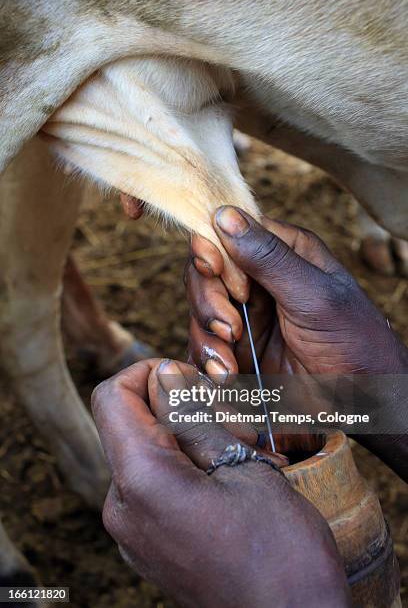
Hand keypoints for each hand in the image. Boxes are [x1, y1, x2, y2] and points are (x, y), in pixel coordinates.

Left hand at [92, 359, 349, 607]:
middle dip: (180, 408)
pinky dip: (185, 469)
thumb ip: (194, 418)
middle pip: (132, 424)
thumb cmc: (280, 552)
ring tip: (246, 456)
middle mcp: (122, 507)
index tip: (192, 380)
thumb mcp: (244, 466)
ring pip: (147, 454)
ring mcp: (132, 533)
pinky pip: (153, 488)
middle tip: (240, 425)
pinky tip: (231, 482)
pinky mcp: (148, 547)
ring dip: (190, 440)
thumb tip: (165, 374)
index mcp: (141, 480)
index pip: (112, 396)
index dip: (148, 373)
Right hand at [187, 206, 407, 376]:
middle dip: (208, 304)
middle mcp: (260, 280)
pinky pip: (206, 346)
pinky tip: (226, 377)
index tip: (215, 272)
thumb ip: (269, 258)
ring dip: (206, 340)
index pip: (228, 235)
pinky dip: (208, 361)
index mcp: (283, 252)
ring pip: (200, 313)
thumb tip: (225, 215)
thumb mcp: (315, 295)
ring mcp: (248, 315)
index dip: (214, 252)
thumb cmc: (354, 341)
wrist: (365, 399)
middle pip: (205, 275)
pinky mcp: (240, 348)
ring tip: (229, 368)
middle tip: (229, 330)